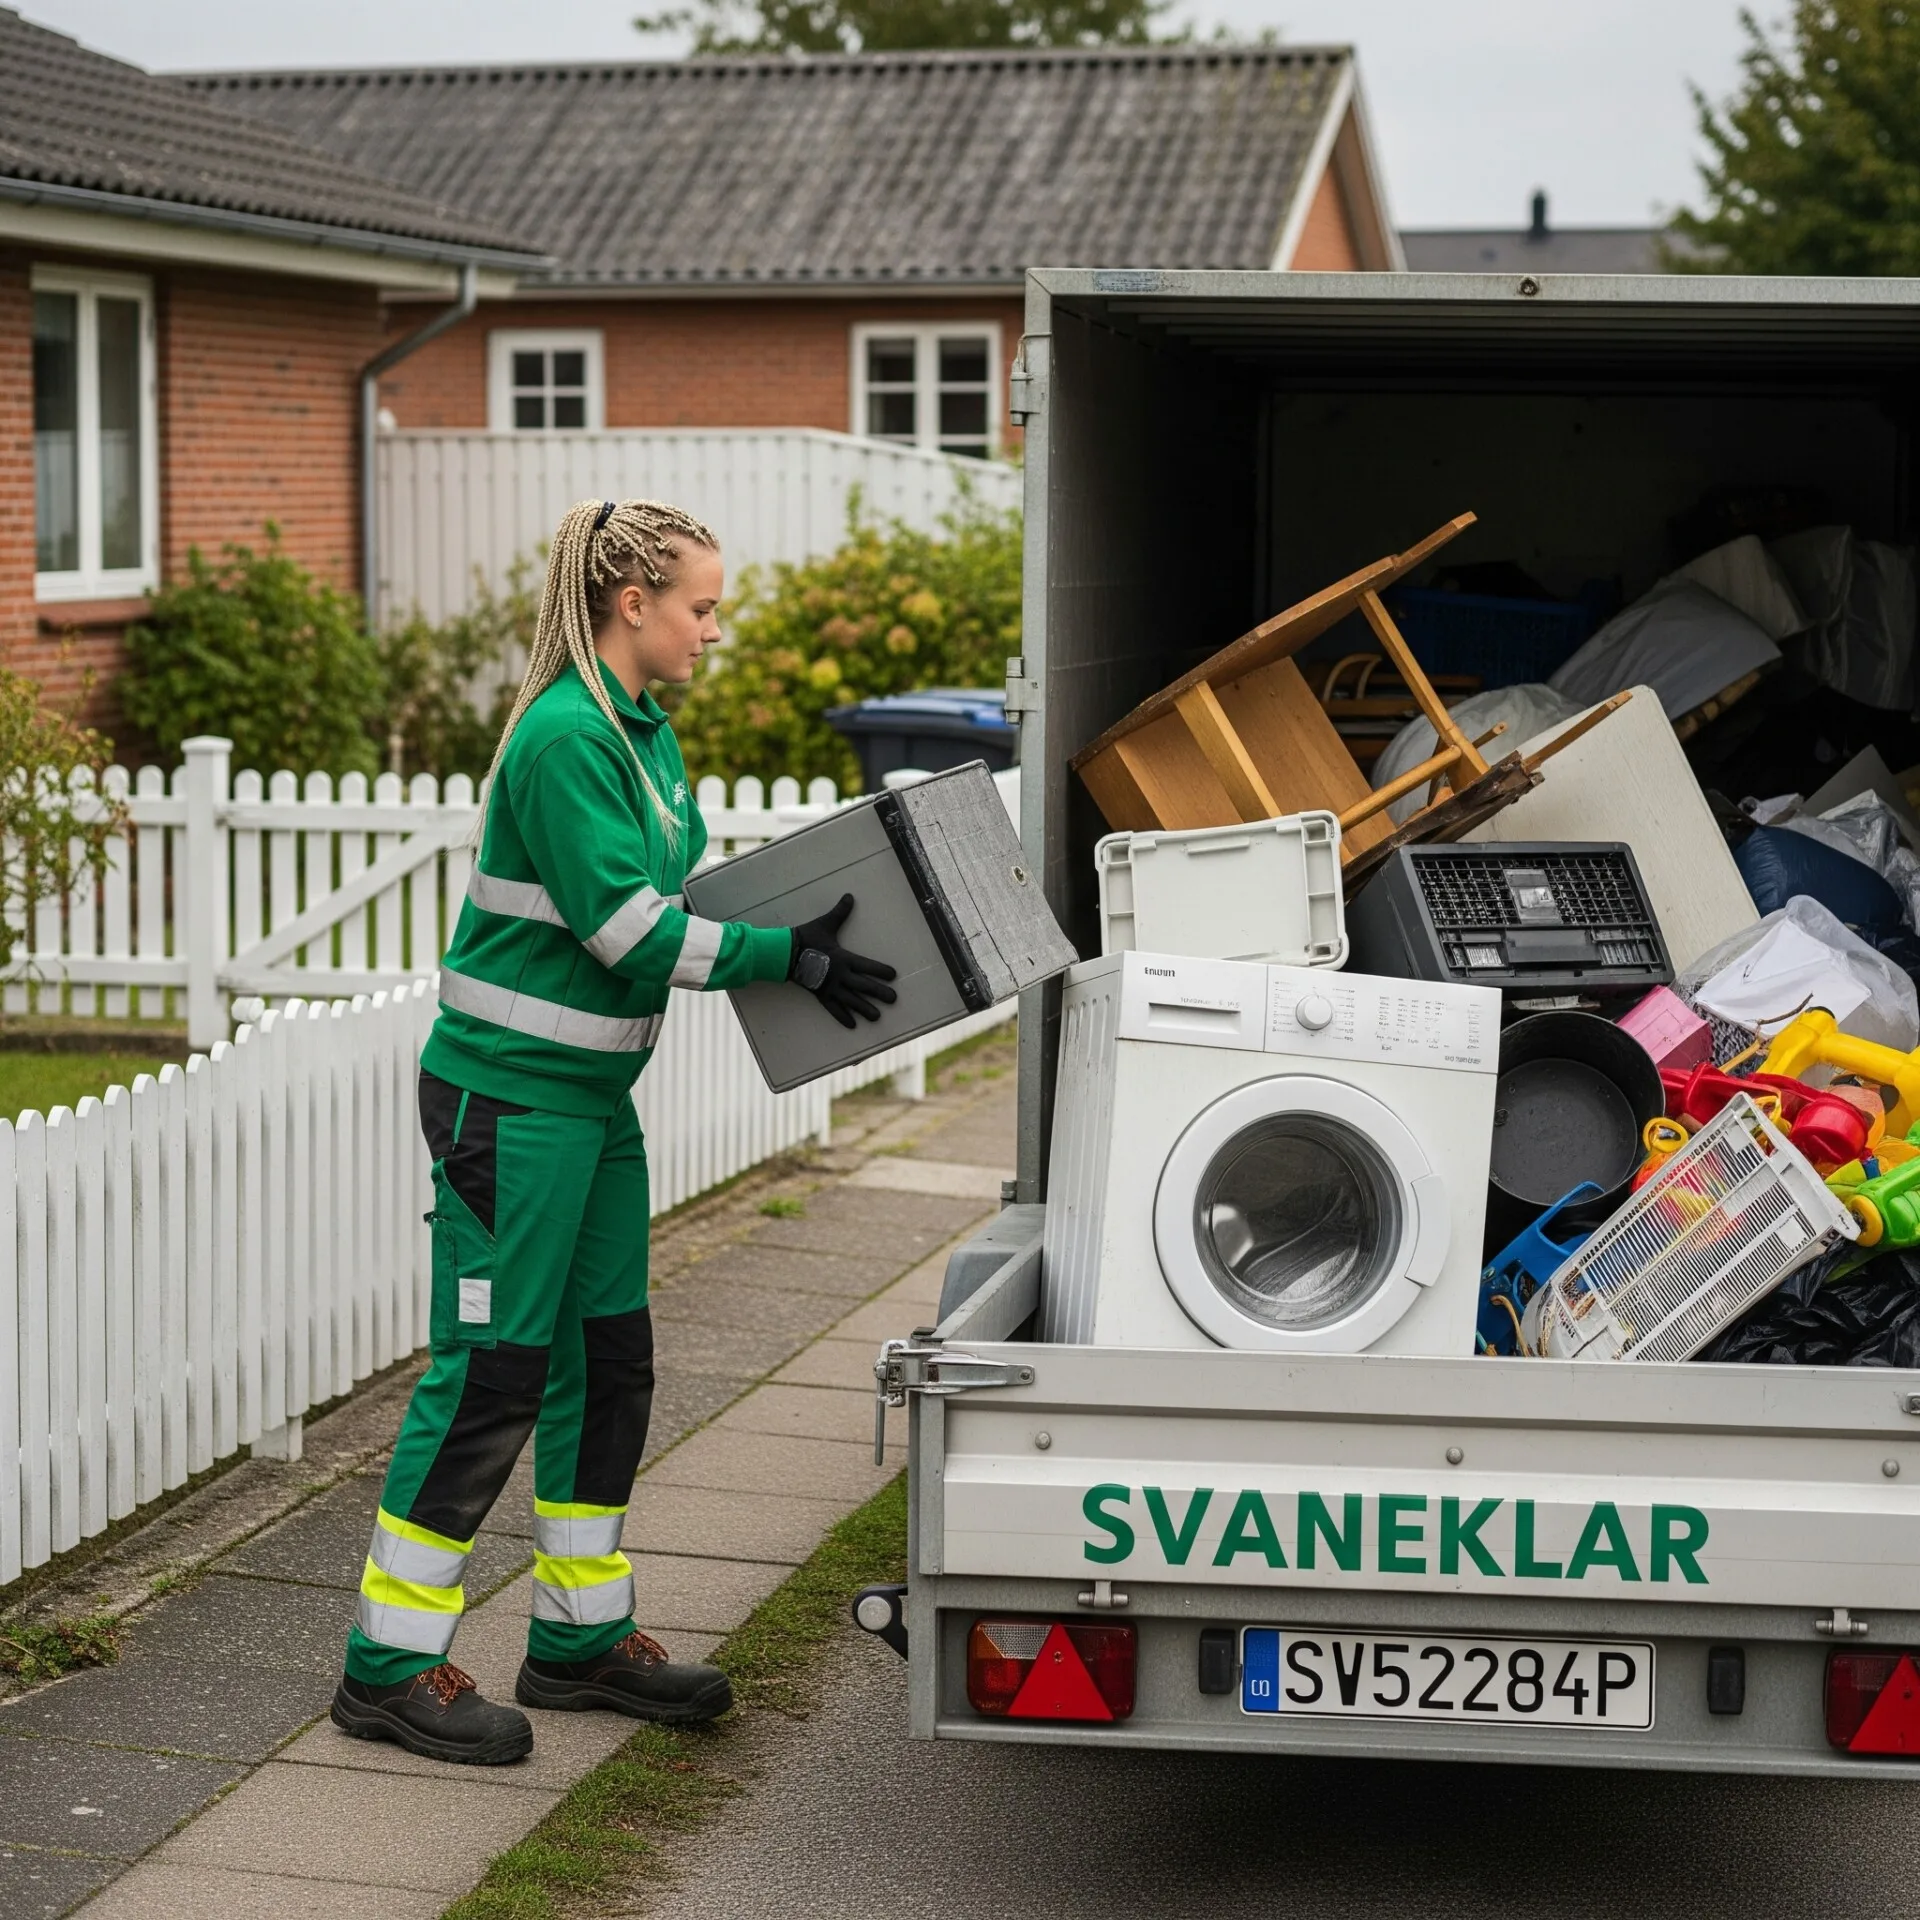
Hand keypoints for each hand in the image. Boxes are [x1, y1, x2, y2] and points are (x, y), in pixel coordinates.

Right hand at [788, 893, 898, 1028]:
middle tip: (893, 1000)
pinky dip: (843, 1017)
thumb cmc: (806, 937)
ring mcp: (830, 986)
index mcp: (844, 957)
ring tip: (877, 1017)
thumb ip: (840, 912)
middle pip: (863, 986)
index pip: (867, 965)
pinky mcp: (820, 994)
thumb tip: (849, 896)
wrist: (784, 952)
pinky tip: (853, 1025)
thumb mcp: (825, 923)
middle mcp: (840, 974)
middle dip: (879, 992)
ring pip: (852, 1000)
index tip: (894, 975)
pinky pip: (834, 1009)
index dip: (881, 970)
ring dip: (865, 1009)